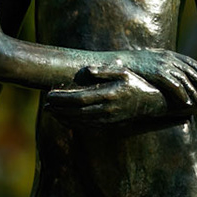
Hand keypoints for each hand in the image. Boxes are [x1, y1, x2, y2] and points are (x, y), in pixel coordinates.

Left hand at [45, 69, 167, 123]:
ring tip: (50, 111)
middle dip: (59, 109)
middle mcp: (107, 110)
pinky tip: (63, 119)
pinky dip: (73, 123)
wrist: (151, 102)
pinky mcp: (108, 125)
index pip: (80, 98)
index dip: (63, 98)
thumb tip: (87, 70)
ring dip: (63, 117)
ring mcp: (108, 119)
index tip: (50, 94)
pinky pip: (87, 126)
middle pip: (77, 112)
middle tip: (45, 104)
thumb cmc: (135, 83)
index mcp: (109, 95)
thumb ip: (105, 71)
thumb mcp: (123, 72)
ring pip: (80, 121)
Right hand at [101, 49, 196, 104]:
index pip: (189, 61)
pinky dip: (182, 95)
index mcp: (166, 53)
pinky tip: (187, 103)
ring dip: (194, 92)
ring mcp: (163, 65)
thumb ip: (158, 62)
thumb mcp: (147, 59)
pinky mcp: (158, 74)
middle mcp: (168, 58)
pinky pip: (175, 86)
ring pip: (185, 80)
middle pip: (190, 71)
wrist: (117, 63)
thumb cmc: (129, 64)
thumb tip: (163, 70)